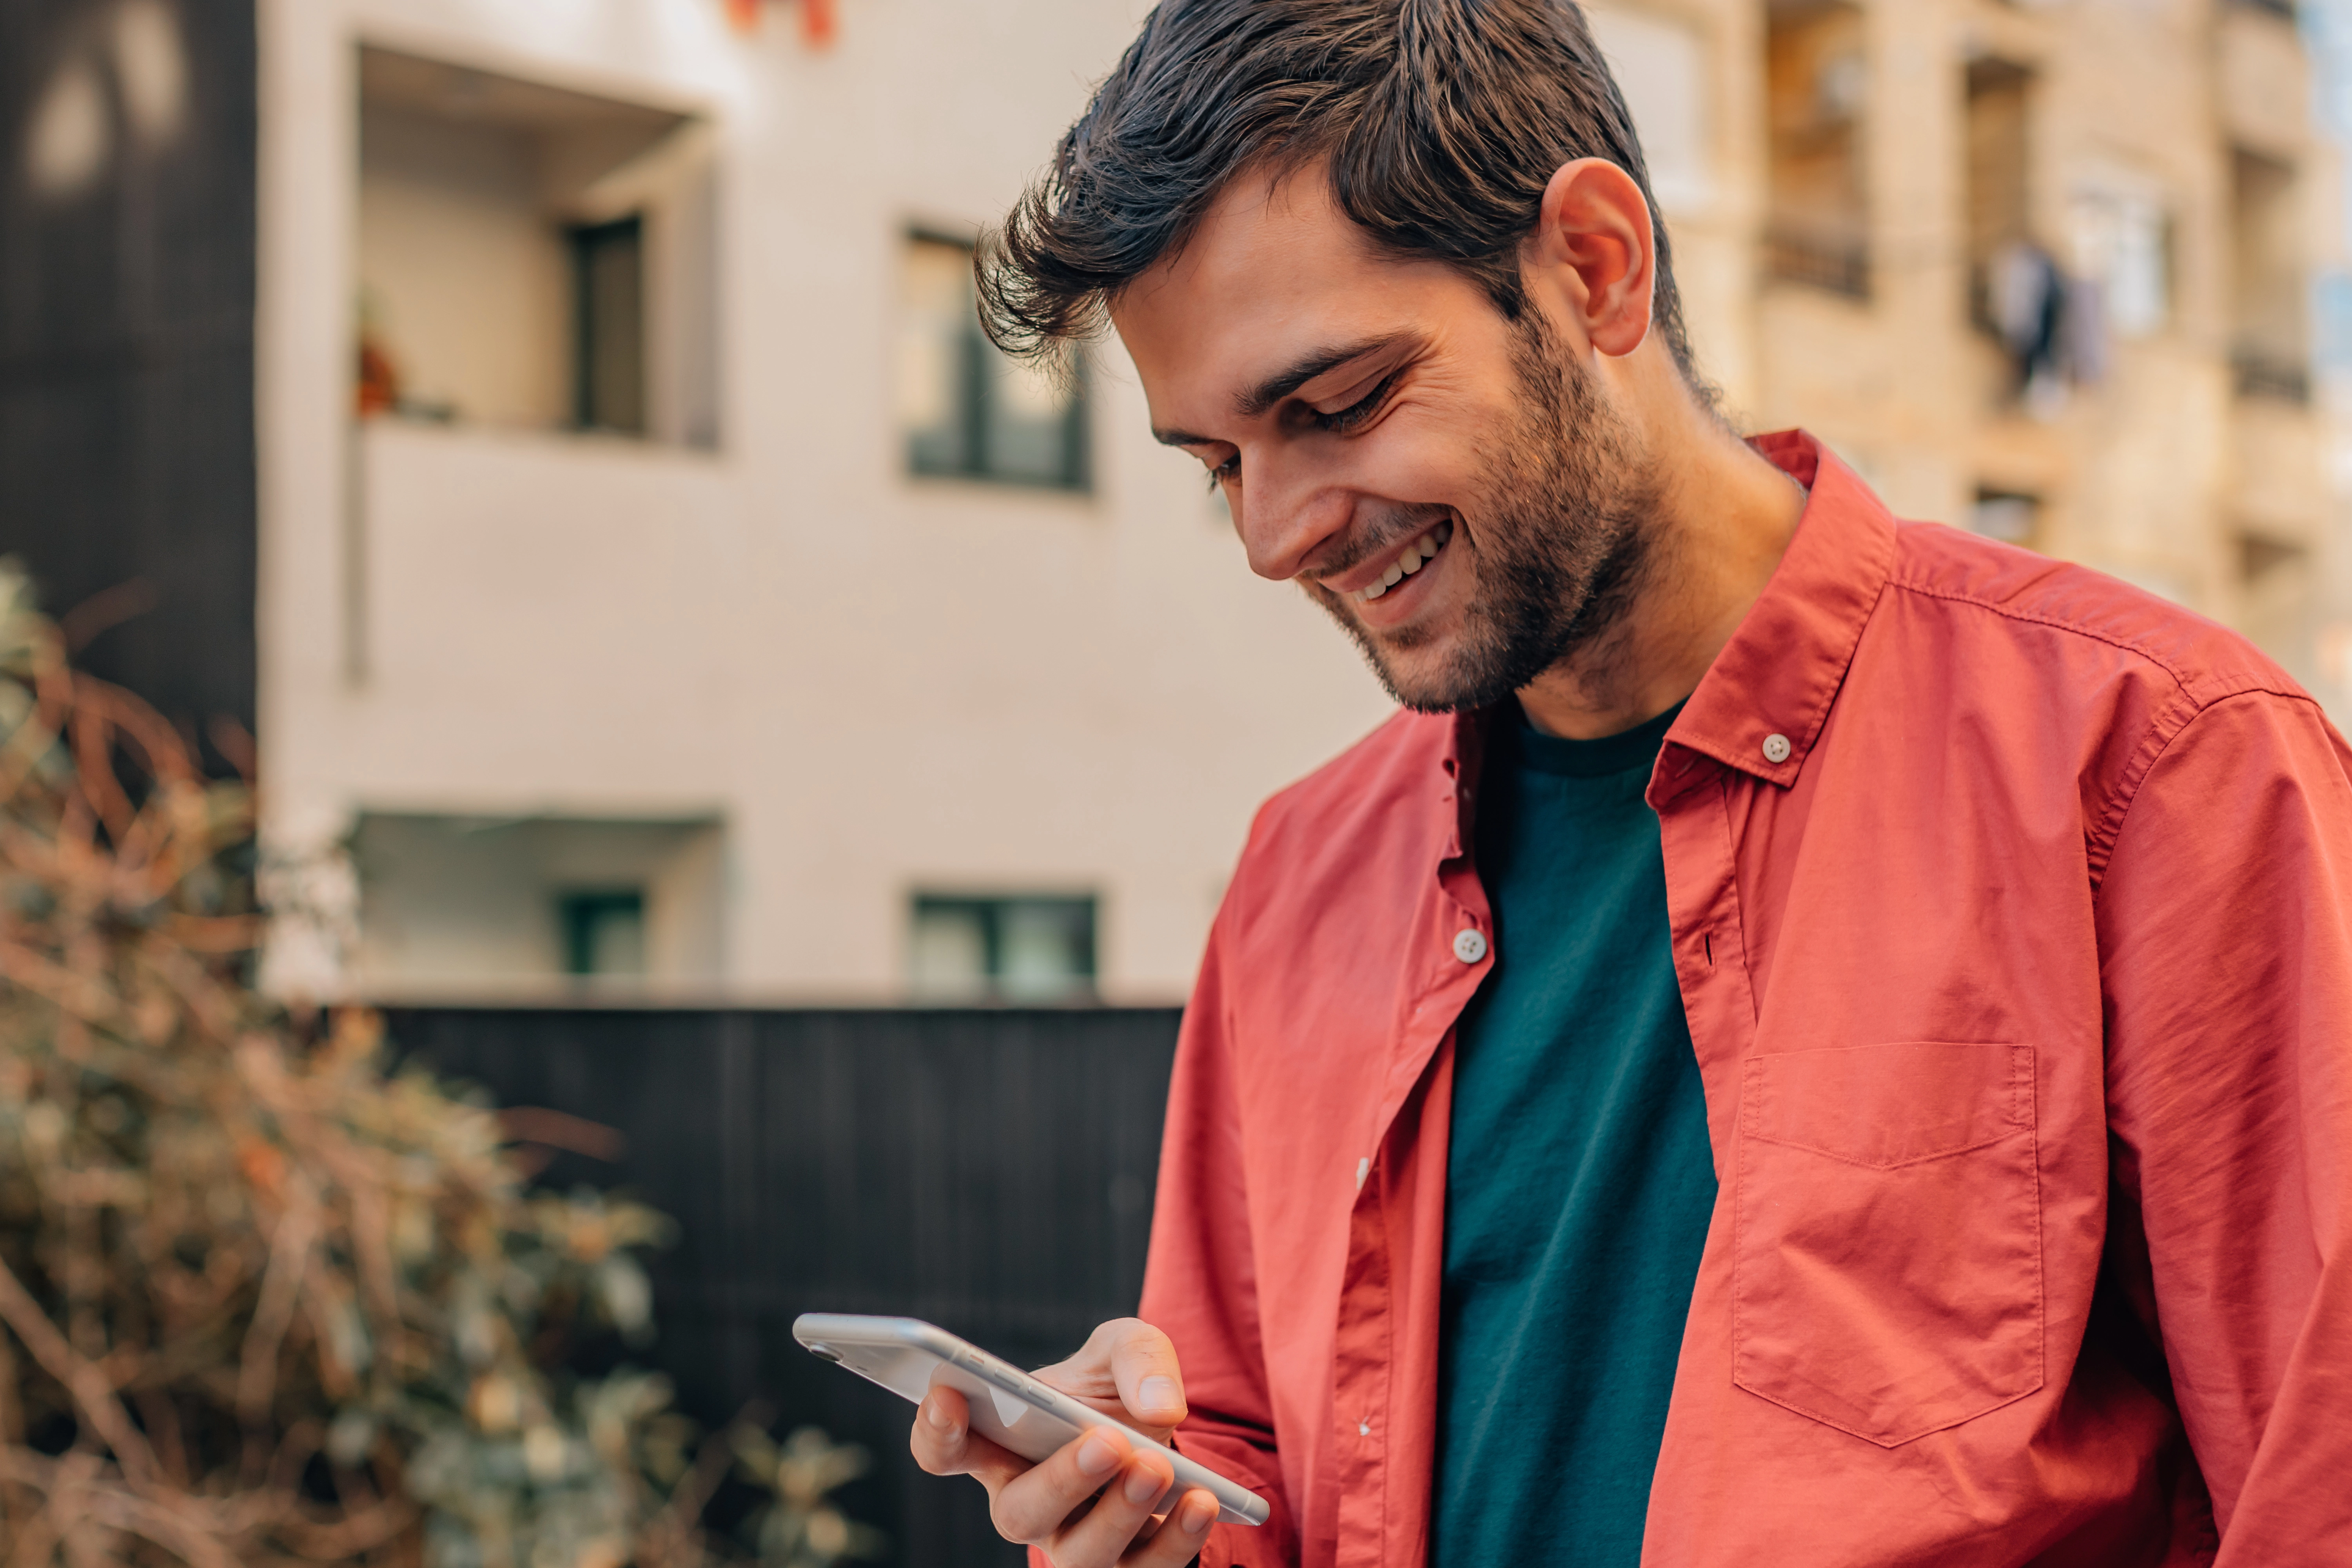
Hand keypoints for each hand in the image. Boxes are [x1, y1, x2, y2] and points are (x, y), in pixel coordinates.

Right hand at [910, 1318, 1219, 1565]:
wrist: (1164, 1431)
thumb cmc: (1119, 1388)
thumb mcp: (1128, 1347)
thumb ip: (1138, 1358)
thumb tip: (1159, 1407)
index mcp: (1001, 1444)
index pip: (944, 1451)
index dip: (935, 1430)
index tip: (948, 1394)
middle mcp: (1028, 1502)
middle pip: (1018, 1513)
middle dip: (1062, 1479)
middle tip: (1109, 1442)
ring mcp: (1075, 1543)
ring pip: (1080, 1556)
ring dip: (1119, 1515)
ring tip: (1157, 1468)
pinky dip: (1176, 1541)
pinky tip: (1202, 1501)